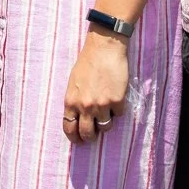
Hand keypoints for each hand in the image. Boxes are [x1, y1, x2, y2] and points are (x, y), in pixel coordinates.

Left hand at [62, 28, 128, 144]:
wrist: (104, 48)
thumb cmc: (87, 62)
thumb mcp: (73, 83)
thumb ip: (75, 100)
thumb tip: (78, 117)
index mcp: (71, 102)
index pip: (69, 128)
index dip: (75, 138)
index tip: (79, 140)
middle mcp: (85, 106)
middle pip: (87, 134)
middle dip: (91, 137)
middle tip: (95, 135)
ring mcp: (101, 105)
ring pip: (105, 127)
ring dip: (107, 122)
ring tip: (108, 110)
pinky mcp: (117, 101)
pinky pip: (119, 114)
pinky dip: (119, 108)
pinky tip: (117, 95)